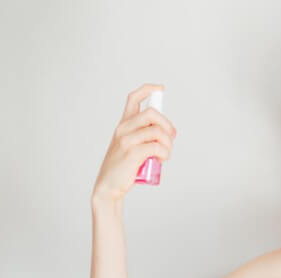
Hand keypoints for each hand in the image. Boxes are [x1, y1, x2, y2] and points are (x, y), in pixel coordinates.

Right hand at [92, 83, 176, 202]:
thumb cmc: (123, 168)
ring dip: (168, 144)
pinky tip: (161, 160)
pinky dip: (165, 154)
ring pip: (157, 132)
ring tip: (165, 154)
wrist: (109, 187)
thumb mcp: (131, 147)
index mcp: (123, 125)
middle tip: (171, 138)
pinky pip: (157, 147)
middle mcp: (123, 128)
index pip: (133, 98)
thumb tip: (167, 132)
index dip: (148, 89)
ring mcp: (126, 140)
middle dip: (167, 124)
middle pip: (152, 113)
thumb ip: (144, 136)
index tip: (160, 88)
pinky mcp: (132, 153)